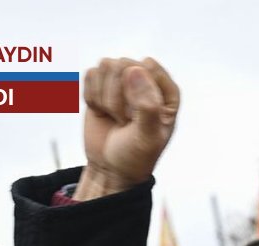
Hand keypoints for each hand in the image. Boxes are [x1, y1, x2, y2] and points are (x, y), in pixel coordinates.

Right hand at [74, 57, 179, 200]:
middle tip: (124, 121)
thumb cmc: (135, 155)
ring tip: (114, 117)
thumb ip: (147, 105)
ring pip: (105, 66)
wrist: (110, 168)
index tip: (135, 117)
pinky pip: (90, 74)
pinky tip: (101, 112)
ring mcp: (124, 81)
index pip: (148, 68)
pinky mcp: (102, 85)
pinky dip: (91, 96)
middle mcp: (147, 81)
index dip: (135, 93)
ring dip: (104, 97)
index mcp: (168, 93)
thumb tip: (134, 69)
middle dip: (117, 97)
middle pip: (124, 64)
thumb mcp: (148, 137)